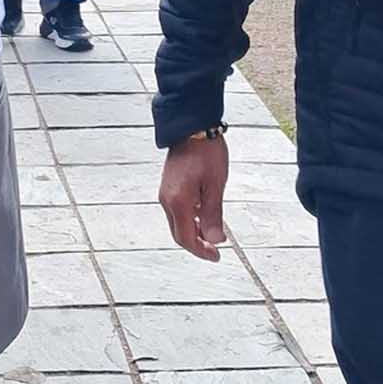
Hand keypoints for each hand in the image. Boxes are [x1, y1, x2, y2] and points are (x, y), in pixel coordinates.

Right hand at [160, 136, 229, 260]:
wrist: (192, 127)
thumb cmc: (206, 152)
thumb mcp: (215, 185)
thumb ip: (213, 215)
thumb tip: (215, 240)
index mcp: (178, 202)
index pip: (186, 238)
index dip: (201, 251)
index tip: (216, 256)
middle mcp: (167, 199)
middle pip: (179, 233)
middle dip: (197, 244)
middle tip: (215, 249)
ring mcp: (166, 193)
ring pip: (178, 222)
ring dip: (194, 231)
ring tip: (213, 232)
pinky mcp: (169, 186)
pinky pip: (177, 210)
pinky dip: (190, 219)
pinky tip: (204, 215)